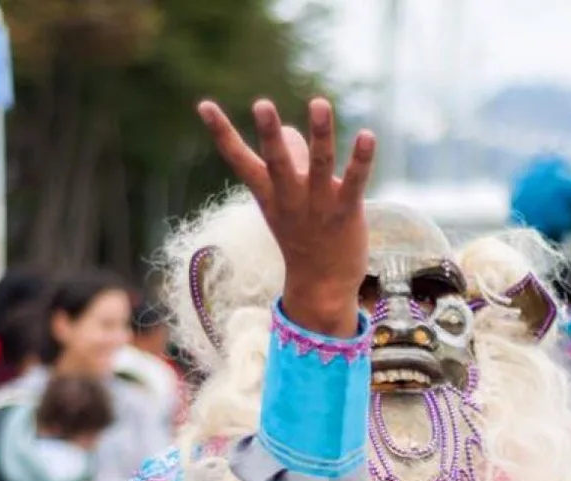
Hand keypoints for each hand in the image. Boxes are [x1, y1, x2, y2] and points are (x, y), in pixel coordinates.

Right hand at [197, 97, 375, 337]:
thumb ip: (288, 163)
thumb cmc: (302, 237)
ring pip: (319, 165)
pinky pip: (354, 182)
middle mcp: (290, 197)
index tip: (203, 105)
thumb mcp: (285, 202)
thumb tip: (293, 131)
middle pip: (277, 161)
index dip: (221, 133)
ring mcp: (319, 205)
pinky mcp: (347, 212)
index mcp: (268, 193)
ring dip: (320, 134)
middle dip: (269, 134)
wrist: (321, 286)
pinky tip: (366, 134)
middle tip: (261, 104)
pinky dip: (360, 159)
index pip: (239, 160)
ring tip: (319, 103)